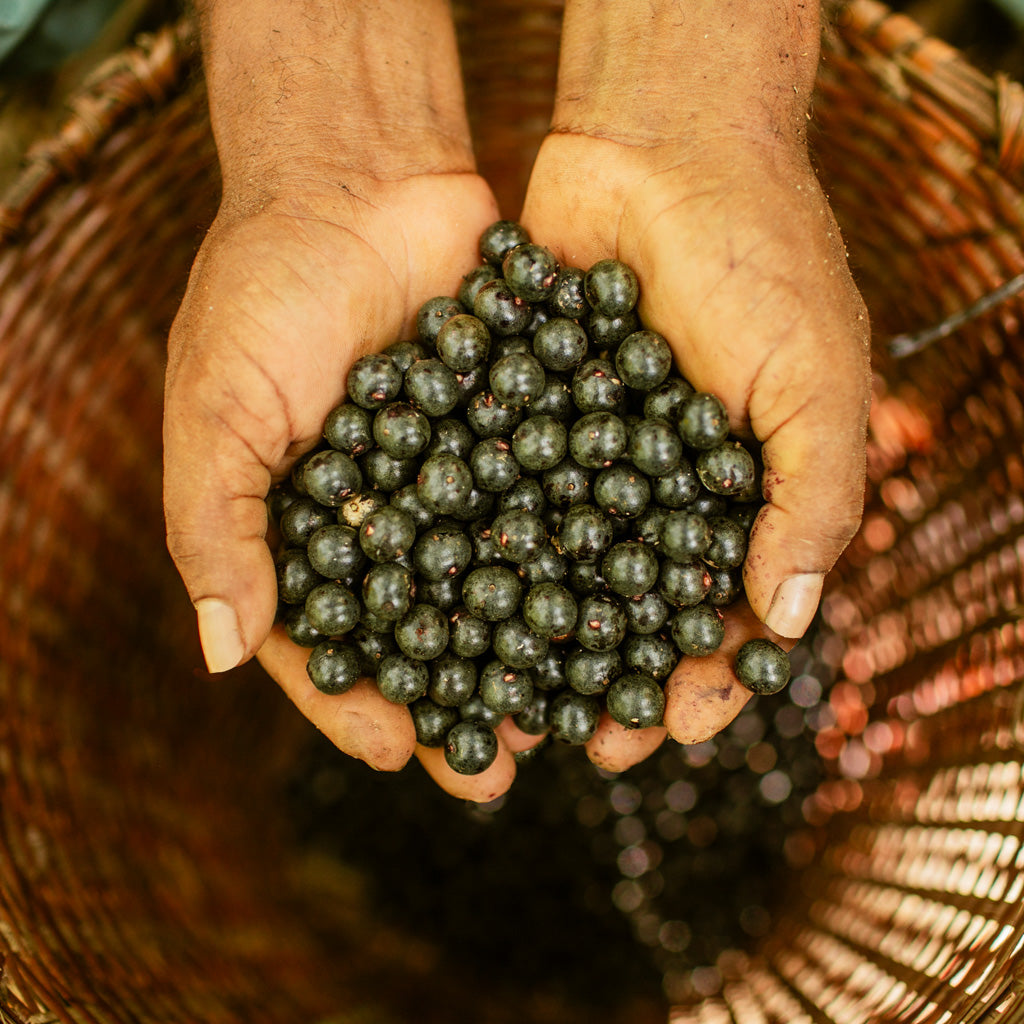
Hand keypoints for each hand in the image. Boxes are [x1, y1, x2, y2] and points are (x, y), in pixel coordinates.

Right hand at [164, 170, 534, 799]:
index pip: (331, 640)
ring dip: (533, 650)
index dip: (358, 700)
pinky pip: (558, 505)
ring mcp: (466, 478)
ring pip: (503, 584)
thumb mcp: (219, 409)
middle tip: (499, 768)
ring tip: (572, 715)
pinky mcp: (529, 431)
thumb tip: (217, 653)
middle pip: (427, 631)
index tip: (400, 750)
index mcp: (311, 529)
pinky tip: (619, 606)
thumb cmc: (268, 290)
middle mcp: (394, 518)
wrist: (359, 177)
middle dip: (460, 698)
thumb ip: (215, 527)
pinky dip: (584, 555)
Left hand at [519, 129, 869, 769]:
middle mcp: (653, 489)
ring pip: (549, 567)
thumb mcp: (816, 379)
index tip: (664, 730)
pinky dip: (470, 545)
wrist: (664, 147)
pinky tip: (438, 595)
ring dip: (523, 634)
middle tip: (562, 742)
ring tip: (487, 696)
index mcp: (736, 496)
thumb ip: (812, 497)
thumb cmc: (761, 259)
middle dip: (596, 679)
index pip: (721, 615)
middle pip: (623, 609)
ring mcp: (581, 456)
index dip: (699, 680)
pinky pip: (493, 492)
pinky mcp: (517, 414)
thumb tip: (785, 622)